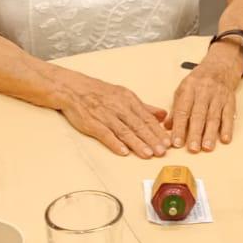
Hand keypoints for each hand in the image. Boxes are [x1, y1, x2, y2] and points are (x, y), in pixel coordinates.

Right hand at [53, 70, 169, 157]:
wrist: (74, 88)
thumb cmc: (101, 93)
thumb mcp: (125, 96)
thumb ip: (144, 107)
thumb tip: (163, 115)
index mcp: (128, 100)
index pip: (147, 117)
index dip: (158, 131)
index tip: (168, 142)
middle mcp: (119, 107)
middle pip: (138, 125)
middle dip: (152, 139)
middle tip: (162, 151)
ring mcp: (105, 115)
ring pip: (124, 130)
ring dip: (137, 143)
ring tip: (148, 154)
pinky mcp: (92, 123)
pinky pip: (105, 134)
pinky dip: (114, 143)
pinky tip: (123, 151)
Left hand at [166, 56, 240, 151]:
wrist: (219, 67)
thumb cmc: (198, 81)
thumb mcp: (182, 90)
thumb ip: (175, 109)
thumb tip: (167, 127)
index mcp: (189, 89)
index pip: (182, 110)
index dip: (179, 127)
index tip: (176, 143)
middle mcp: (204, 91)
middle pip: (199, 115)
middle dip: (195, 133)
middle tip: (192, 149)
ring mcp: (218, 96)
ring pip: (214, 116)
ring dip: (210, 133)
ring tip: (207, 147)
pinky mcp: (230, 100)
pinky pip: (229, 115)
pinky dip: (228, 128)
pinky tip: (225, 139)